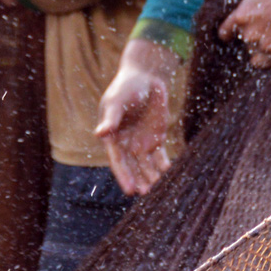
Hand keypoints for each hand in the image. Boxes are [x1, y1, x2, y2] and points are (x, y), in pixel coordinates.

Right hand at [95, 38, 178, 194]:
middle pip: (132, 167)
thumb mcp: (117, 100)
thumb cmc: (126, 87)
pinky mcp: (156, 138)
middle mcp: (126, 144)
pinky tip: (170, 173)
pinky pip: (160, 157)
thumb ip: (111, 118)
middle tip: (147, 193)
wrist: (146, 77)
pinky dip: (164, 166)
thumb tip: (100, 133)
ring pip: (146, 165)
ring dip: (152, 177)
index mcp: (112, 137)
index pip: (118, 161)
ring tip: (160, 187)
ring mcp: (141, 142)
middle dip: (139, 181)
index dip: (124, 176)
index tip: (130, 190)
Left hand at [220, 0, 270, 67]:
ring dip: (261, 48)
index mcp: (240, 16)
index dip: (229, 32)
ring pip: (254, 54)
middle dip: (251, 36)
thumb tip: (237, 2)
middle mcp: (249, 34)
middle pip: (243, 42)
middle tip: (265, 27)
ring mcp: (264, 46)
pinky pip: (267, 62)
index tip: (232, 34)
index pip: (224, 32)